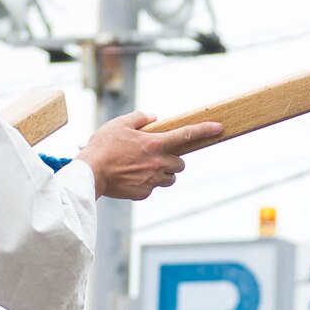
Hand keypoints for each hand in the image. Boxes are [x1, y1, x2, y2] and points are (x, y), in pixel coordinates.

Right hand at [75, 111, 222, 199]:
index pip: (186, 135)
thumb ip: (139, 118)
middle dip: (173, 159)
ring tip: (144, 167)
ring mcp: (153, 180)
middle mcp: (159, 163)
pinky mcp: (145, 193)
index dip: (205, 130)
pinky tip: (131, 178)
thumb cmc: (102, 146)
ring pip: (171, 178)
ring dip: (164, 173)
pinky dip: (147, 183)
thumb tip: (153, 117)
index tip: (220, 128)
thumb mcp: (119, 124)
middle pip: (181, 163)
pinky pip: (154, 188)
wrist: (90, 174)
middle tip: (155, 156)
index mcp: (155, 144)